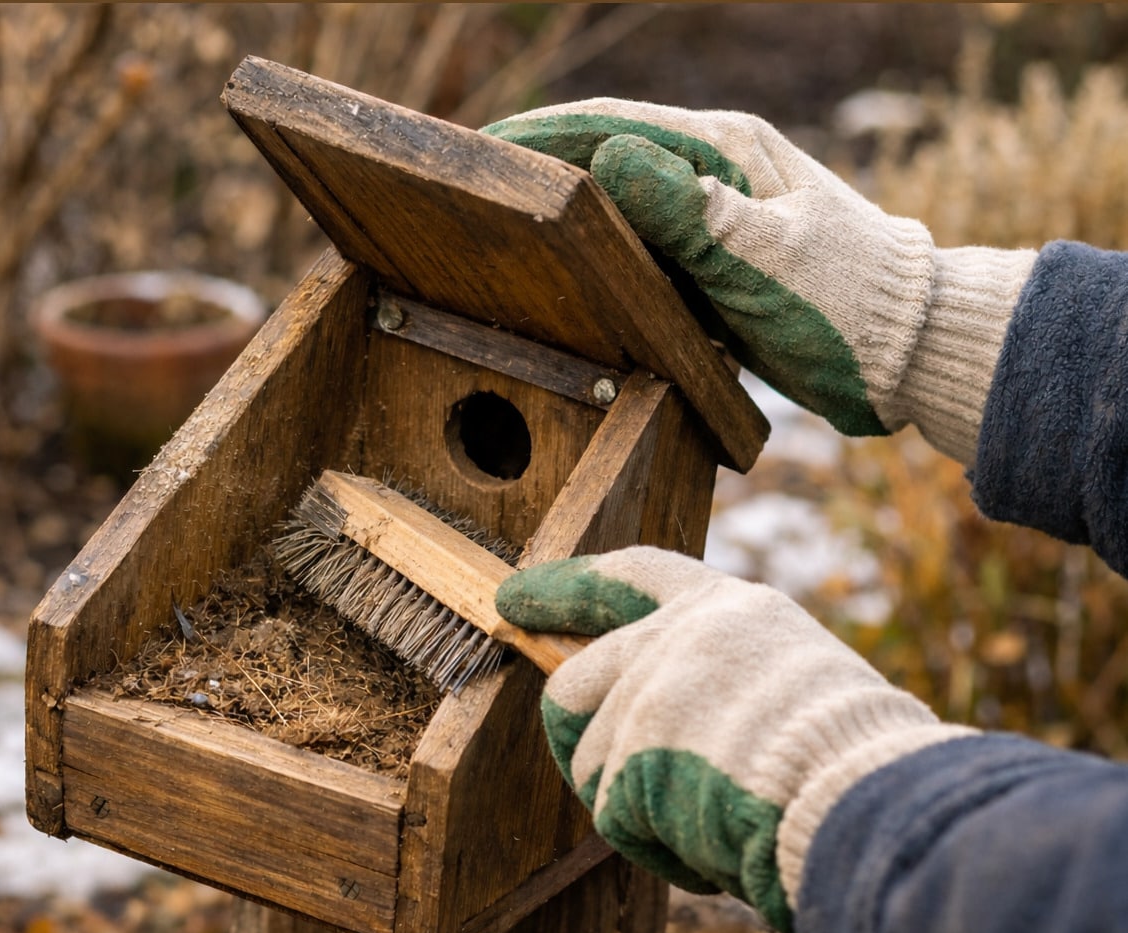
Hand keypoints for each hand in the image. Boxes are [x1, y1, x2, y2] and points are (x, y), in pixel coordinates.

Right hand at [484, 100, 1034, 463]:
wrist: (913, 351)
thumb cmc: (849, 302)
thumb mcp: (764, 256)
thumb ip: (687, 209)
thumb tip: (607, 154)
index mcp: (724, 149)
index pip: (609, 123)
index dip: (539, 133)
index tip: (480, 146)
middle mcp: (715, 171)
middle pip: (606, 157)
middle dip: (542, 167)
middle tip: (478, 188)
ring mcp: (717, 216)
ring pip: (622, 205)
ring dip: (570, 212)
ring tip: (508, 228)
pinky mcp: (720, 261)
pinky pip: (645, 250)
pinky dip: (605, 256)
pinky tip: (572, 276)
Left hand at [496, 546, 972, 932]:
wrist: (874, 805)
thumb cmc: (857, 765)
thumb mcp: (794, 683)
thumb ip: (718, 679)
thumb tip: (653, 716)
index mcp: (731, 610)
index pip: (632, 575)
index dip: (570, 587)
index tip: (516, 596)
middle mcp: (681, 638)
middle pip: (577, 683)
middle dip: (585, 741)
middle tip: (623, 783)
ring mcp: (652, 692)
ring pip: (590, 764)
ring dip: (638, 809)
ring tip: (713, 820)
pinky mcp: (635, 754)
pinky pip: (615, 819)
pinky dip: (657, 849)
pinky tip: (715, 847)